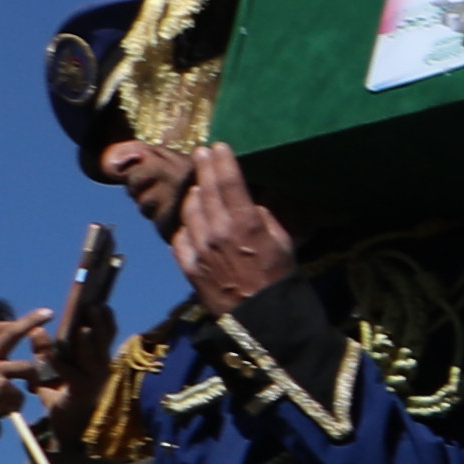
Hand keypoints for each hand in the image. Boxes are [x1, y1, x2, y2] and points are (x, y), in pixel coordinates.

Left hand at [162, 140, 298, 304]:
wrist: (261, 318)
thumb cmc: (280, 277)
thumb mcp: (282, 241)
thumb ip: (263, 217)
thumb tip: (249, 199)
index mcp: (245, 224)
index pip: (229, 182)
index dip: (222, 160)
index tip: (218, 145)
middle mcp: (217, 233)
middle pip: (206, 191)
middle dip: (204, 169)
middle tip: (202, 153)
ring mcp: (199, 250)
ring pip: (189, 211)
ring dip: (194, 195)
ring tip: (199, 187)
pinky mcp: (188, 266)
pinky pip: (180, 237)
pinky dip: (186, 226)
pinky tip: (193, 223)